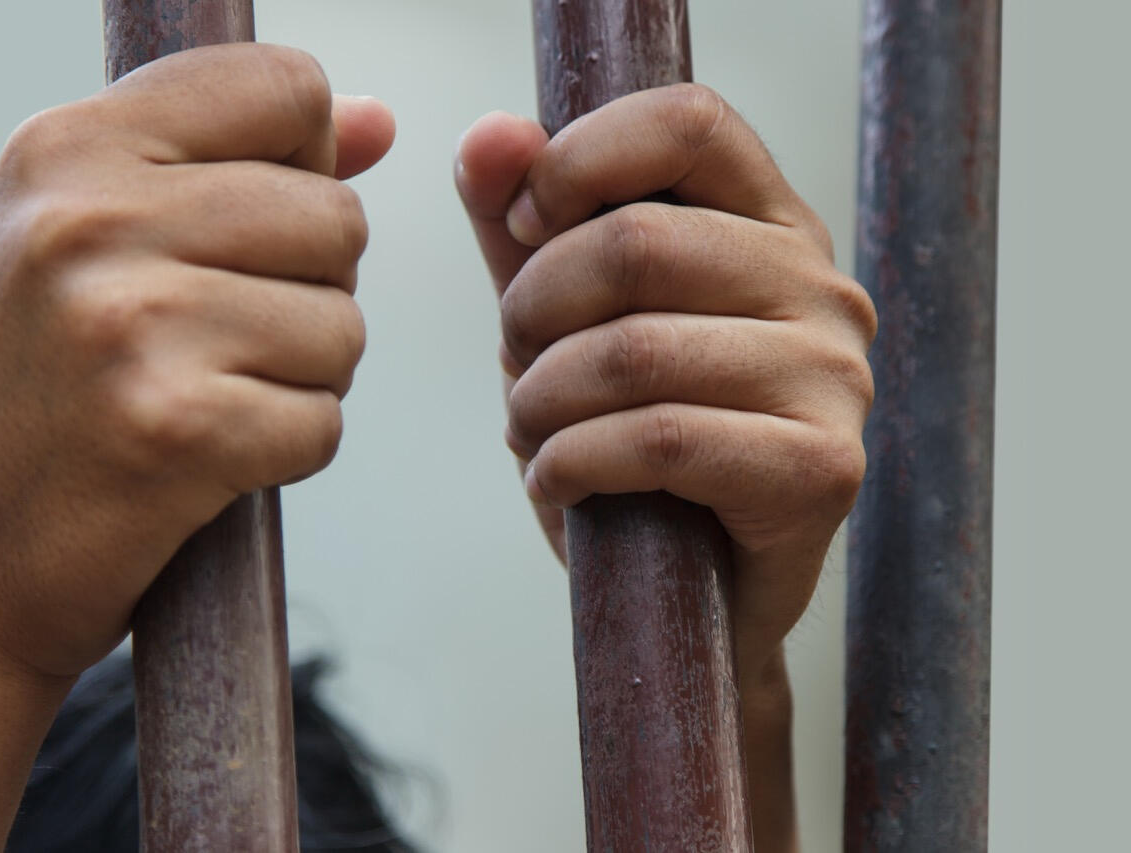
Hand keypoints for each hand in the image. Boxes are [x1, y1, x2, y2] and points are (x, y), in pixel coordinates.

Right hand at [0, 44, 394, 681]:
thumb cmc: (41, 397)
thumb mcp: (98, 242)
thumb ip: (243, 163)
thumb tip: (377, 121)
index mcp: (67, 149)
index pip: (282, 86)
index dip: (307, 161)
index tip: (258, 223)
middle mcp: (89, 219)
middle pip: (336, 218)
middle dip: (311, 290)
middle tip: (221, 341)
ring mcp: (127, 325)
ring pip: (343, 325)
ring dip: (301, 378)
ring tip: (206, 398)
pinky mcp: (173, 430)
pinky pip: (322, 422)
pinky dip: (287, 450)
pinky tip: (208, 460)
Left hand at [455, 87, 873, 850]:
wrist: (692, 602)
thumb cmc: (634, 451)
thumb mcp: (568, 326)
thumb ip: (529, 231)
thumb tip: (490, 135)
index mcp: (770, 227)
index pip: (687, 122)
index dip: (578, 160)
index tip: (523, 228)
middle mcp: (821, 288)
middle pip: (637, 243)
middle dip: (534, 311)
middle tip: (518, 366)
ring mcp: (834, 377)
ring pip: (636, 350)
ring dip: (541, 400)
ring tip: (532, 432)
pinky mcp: (824, 469)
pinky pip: (662, 440)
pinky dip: (572, 465)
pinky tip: (555, 484)